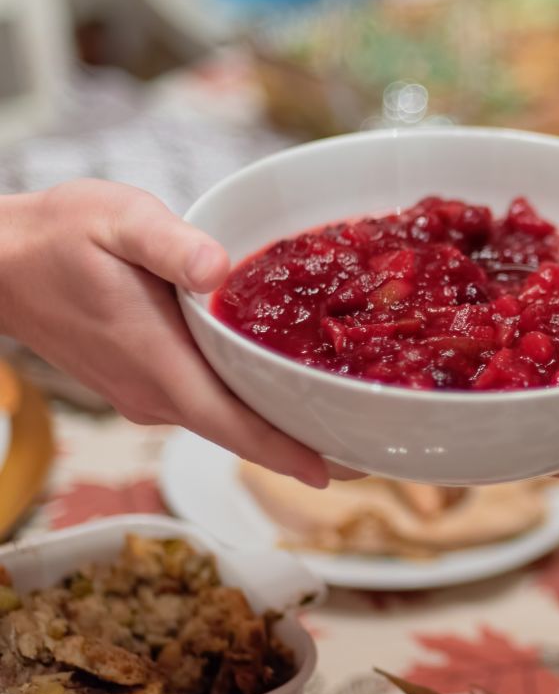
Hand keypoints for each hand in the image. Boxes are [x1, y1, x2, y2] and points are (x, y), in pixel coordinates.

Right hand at [0, 180, 327, 487]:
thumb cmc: (59, 236)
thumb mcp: (116, 219)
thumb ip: (169, 243)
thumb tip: (218, 268)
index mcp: (157, 362)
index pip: (232, 423)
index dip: (283, 452)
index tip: (332, 474)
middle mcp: (155, 394)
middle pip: (239, 434)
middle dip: (299, 448)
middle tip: (363, 454)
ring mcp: (146, 397)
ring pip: (224, 423)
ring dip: (274, 431)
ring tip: (335, 427)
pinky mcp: (143, 387)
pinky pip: (206, 407)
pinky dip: (245, 410)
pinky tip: (275, 395)